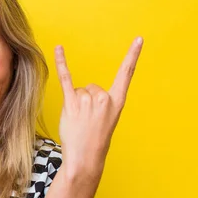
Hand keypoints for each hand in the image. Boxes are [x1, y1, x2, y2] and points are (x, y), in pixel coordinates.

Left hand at [54, 37, 143, 179]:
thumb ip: (101, 103)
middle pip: (90, 87)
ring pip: (78, 91)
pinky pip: (66, 77)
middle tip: (86, 121)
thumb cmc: (95, 140)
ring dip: (74, 105)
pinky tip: (59, 48)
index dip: (133, 55)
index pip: (126, 74)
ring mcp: (88, 100)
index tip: (139, 39)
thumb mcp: (107, 120)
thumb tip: (85, 91)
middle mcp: (104, 98)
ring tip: (78, 121)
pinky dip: (61, 62)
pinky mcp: (71, 103)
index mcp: (117, 101)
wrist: (85, 158)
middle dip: (85, 102)